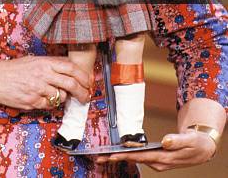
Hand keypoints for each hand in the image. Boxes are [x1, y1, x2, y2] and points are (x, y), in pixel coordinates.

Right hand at [0, 55, 90, 110]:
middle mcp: (43, 75)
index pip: (71, 68)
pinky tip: (43, 98)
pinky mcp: (33, 102)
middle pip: (71, 84)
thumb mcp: (34, 61)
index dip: (84, 76)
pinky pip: (49, 105)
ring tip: (55, 94)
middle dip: (83, 92)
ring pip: (61, 96)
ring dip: (63, 98)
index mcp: (45, 62)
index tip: (88, 82)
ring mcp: (38, 89)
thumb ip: (52, 65)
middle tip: (86, 97)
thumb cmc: (15, 69)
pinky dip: (49, 103)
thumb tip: (71, 71)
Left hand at [96, 130, 216, 170]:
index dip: (126, 155)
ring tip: (104, 155)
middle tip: (99, 157)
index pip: (141, 157)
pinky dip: (129, 154)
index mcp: (165, 158)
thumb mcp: (189, 139)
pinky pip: (140, 156)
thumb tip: (165, 141)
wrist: (202, 148)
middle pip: (134, 159)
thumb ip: (177, 140)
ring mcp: (157, 161)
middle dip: (116, 158)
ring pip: (136, 158)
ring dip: (120, 156)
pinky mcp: (156, 158)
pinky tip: (119, 151)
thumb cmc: (195, 143)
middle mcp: (159, 162)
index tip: (112, 155)